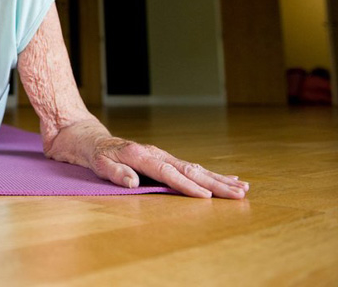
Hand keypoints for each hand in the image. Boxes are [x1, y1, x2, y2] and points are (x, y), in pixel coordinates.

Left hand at [89, 137, 248, 198]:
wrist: (94, 140)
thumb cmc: (96, 154)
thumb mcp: (98, 164)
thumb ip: (114, 173)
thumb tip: (132, 182)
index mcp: (141, 156)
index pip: (168, 173)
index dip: (187, 186)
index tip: (207, 197)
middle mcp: (157, 154)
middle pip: (190, 170)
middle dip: (215, 183)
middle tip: (239, 194)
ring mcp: (163, 156)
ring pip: (196, 169)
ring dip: (219, 179)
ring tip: (243, 188)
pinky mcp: (166, 160)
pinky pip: (192, 168)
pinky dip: (211, 174)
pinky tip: (229, 179)